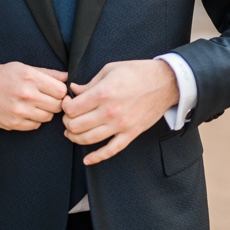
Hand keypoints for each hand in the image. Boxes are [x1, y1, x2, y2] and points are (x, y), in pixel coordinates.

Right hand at [0, 61, 67, 130]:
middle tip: (47, 99)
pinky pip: (36, 125)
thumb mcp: (24, 68)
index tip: (56, 92)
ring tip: (35, 105)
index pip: (61, 91)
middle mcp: (25, 94)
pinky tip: (26, 112)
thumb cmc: (2, 76)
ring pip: (48, 117)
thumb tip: (68, 78)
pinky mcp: (14, 123)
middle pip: (57, 106)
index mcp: (30, 77)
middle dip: (55, 103)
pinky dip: (34, 120)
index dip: (61, 92)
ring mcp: (19, 111)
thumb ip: (48, 73)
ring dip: (45, 112)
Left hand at [62, 58, 178, 164]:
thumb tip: (75, 90)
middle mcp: (110, 112)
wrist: (165, 83)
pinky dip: (97, 157)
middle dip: (67, 122)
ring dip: (75, 138)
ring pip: (88, 139)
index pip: (72, 109)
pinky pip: (111, 150)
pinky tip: (87, 159)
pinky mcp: (130, 134)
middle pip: (76, 126)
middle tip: (68, 117)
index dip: (65, 107)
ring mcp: (120, 125)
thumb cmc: (138, 73)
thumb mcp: (110, 70)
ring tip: (72, 132)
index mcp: (103, 93)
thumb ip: (90, 83)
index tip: (67, 103)